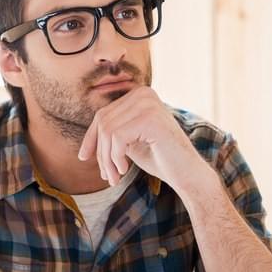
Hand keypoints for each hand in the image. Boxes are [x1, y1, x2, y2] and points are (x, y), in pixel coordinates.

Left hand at [78, 86, 205, 191]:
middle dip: (100, 152)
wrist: (188, 175)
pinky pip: (117, 137)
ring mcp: (148, 103)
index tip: (83, 158)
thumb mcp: (131, 142)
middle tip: (107, 176)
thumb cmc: (162, 160)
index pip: (103, 114)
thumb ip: (114, 133)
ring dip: (107, 159)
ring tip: (115, 178)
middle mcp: (144, 93)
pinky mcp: (150, 118)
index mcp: (140, 95)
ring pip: (108, 131)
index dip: (90, 138)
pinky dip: (116, 158)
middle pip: (103, 122)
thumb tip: (88, 139)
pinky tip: (125, 170)